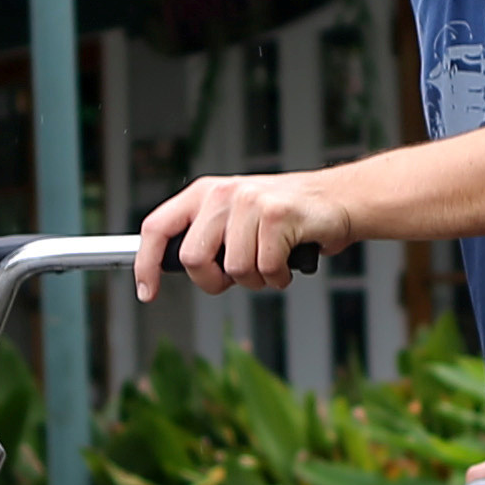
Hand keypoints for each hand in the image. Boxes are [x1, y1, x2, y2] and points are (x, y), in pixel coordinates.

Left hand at [134, 172, 354, 297]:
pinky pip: (265, 269)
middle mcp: (222, 193)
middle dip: (214, 282)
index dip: (146, 263)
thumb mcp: (236, 218)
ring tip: (273, 262)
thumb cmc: (287, 218)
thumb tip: (174, 267)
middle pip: (193, 259)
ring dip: (256, 280)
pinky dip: (279, 277)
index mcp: (204, 193)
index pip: (157, 227)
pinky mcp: (276, 215)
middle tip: (238, 278)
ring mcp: (249, 201)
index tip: (146, 291)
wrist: (339, 200)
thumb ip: (207, 238)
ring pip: (234, 269)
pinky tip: (289, 260)